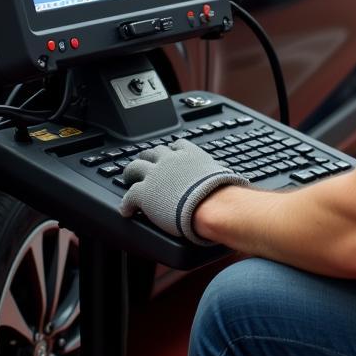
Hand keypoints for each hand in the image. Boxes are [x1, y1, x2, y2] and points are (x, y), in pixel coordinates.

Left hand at [119, 138, 248, 244]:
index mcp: (189, 154)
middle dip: (147, 158)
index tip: (169, 156)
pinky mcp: (144, 193)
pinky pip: (129, 195)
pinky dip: (126, 203)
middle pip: (152, 153)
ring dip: (130, 173)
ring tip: (128, 179)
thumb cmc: (221, 194)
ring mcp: (155, 175)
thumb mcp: (222, 175)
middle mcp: (170, 160)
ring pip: (135, 167)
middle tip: (144, 165)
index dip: (171, 152)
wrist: (209, 205)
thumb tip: (229, 181)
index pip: (176, 145)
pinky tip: (126, 210)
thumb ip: (217, 175)